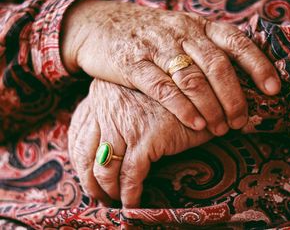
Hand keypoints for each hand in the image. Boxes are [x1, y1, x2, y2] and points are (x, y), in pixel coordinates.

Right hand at [62, 0, 280, 135]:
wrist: (101, 24)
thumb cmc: (149, 34)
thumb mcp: (181, 31)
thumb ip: (205, 49)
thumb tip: (238, 78)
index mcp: (198, 25)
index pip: (236, 42)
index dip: (258, 65)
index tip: (273, 90)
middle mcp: (182, 33)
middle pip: (217, 66)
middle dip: (234, 97)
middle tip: (241, 121)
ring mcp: (157, 47)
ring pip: (192, 79)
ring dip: (212, 107)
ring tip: (221, 129)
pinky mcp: (134, 63)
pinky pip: (163, 88)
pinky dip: (182, 107)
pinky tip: (196, 122)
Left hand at [68, 79, 212, 207]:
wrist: (202, 96)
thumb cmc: (168, 102)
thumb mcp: (133, 100)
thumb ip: (112, 115)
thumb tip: (98, 148)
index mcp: (101, 95)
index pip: (77, 135)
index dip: (78, 164)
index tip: (88, 178)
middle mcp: (108, 106)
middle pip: (85, 155)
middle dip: (91, 182)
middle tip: (100, 197)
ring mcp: (127, 122)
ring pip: (106, 169)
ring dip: (109, 192)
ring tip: (116, 202)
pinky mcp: (147, 137)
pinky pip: (131, 176)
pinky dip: (130, 195)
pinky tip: (133, 203)